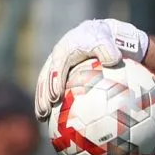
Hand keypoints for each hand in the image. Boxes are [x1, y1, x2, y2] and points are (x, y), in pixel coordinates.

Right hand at [34, 18, 149, 120]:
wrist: (101, 36)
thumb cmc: (104, 40)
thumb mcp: (107, 41)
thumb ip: (108, 50)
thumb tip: (113, 61)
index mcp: (66, 49)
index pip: (59, 66)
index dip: (56, 81)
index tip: (56, 97)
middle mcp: (57, 57)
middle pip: (47, 77)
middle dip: (44, 95)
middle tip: (45, 111)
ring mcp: (56, 66)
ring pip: (45, 84)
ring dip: (42, 101)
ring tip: (41, 118)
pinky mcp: (59, 74)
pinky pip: (51, 88)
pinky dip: (49, 102)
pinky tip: (50, 118)